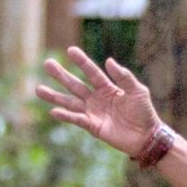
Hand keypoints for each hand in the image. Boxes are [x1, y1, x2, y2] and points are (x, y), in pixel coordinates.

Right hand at [36, 47, 163, 157]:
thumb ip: (123, 76)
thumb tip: (108, 60)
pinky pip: (77, 119)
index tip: (70, 50)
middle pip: (75, 85)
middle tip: (47, 63)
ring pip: (70, 102)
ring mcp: (93, 112)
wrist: (147, 136)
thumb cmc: (145, 112)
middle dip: (61, 75)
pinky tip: (53, 111)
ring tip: (38, 89)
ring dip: (55, 96)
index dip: (81, 61)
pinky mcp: (93, 127)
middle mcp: (97, 98)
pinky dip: (66, 116)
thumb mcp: (137, 91)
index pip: (91, 72)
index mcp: (108, 88)